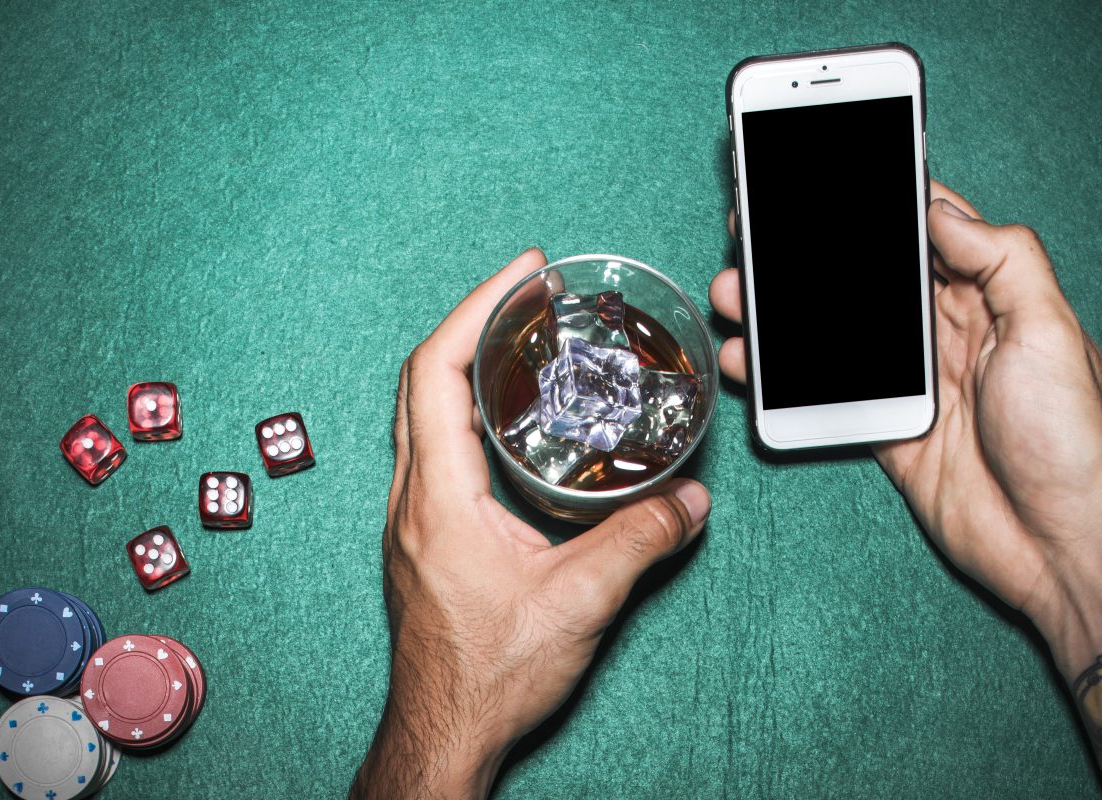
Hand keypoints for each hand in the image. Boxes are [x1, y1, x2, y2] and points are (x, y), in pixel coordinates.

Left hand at [353, 248, 710, 798]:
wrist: (442, 733)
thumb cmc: (488, 677)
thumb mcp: (579, 604)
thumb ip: (638, 542)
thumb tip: (690, 502)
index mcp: (437, 499)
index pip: (435, 373)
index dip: (475, 309)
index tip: (521, 274)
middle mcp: (412, 498)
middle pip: (421, 379)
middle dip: (472, 321)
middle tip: (527, 293)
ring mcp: (411, 518)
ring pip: (421, 413)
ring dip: (463, 363)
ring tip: (519, 341)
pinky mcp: (422, 537)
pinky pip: (432, 447)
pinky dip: (464, 409)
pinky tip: (508, 422)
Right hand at [710, 181, 1101, 678]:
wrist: (1053, 545)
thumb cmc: (1068, 439)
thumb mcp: (1050, 331)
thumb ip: (1004, 262)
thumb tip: (942, 209)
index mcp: (987, 298)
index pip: (923, 233)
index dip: (877, 204)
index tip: (824, 177)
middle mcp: (943, 332)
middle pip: (862, 279)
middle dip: (806, 256)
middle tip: (753, 235)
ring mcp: (909, 380)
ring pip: (831, 332)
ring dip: (779, 313)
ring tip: (734, 294)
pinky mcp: (883, 426)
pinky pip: (821, 391)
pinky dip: (779, 376)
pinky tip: (747, 361)